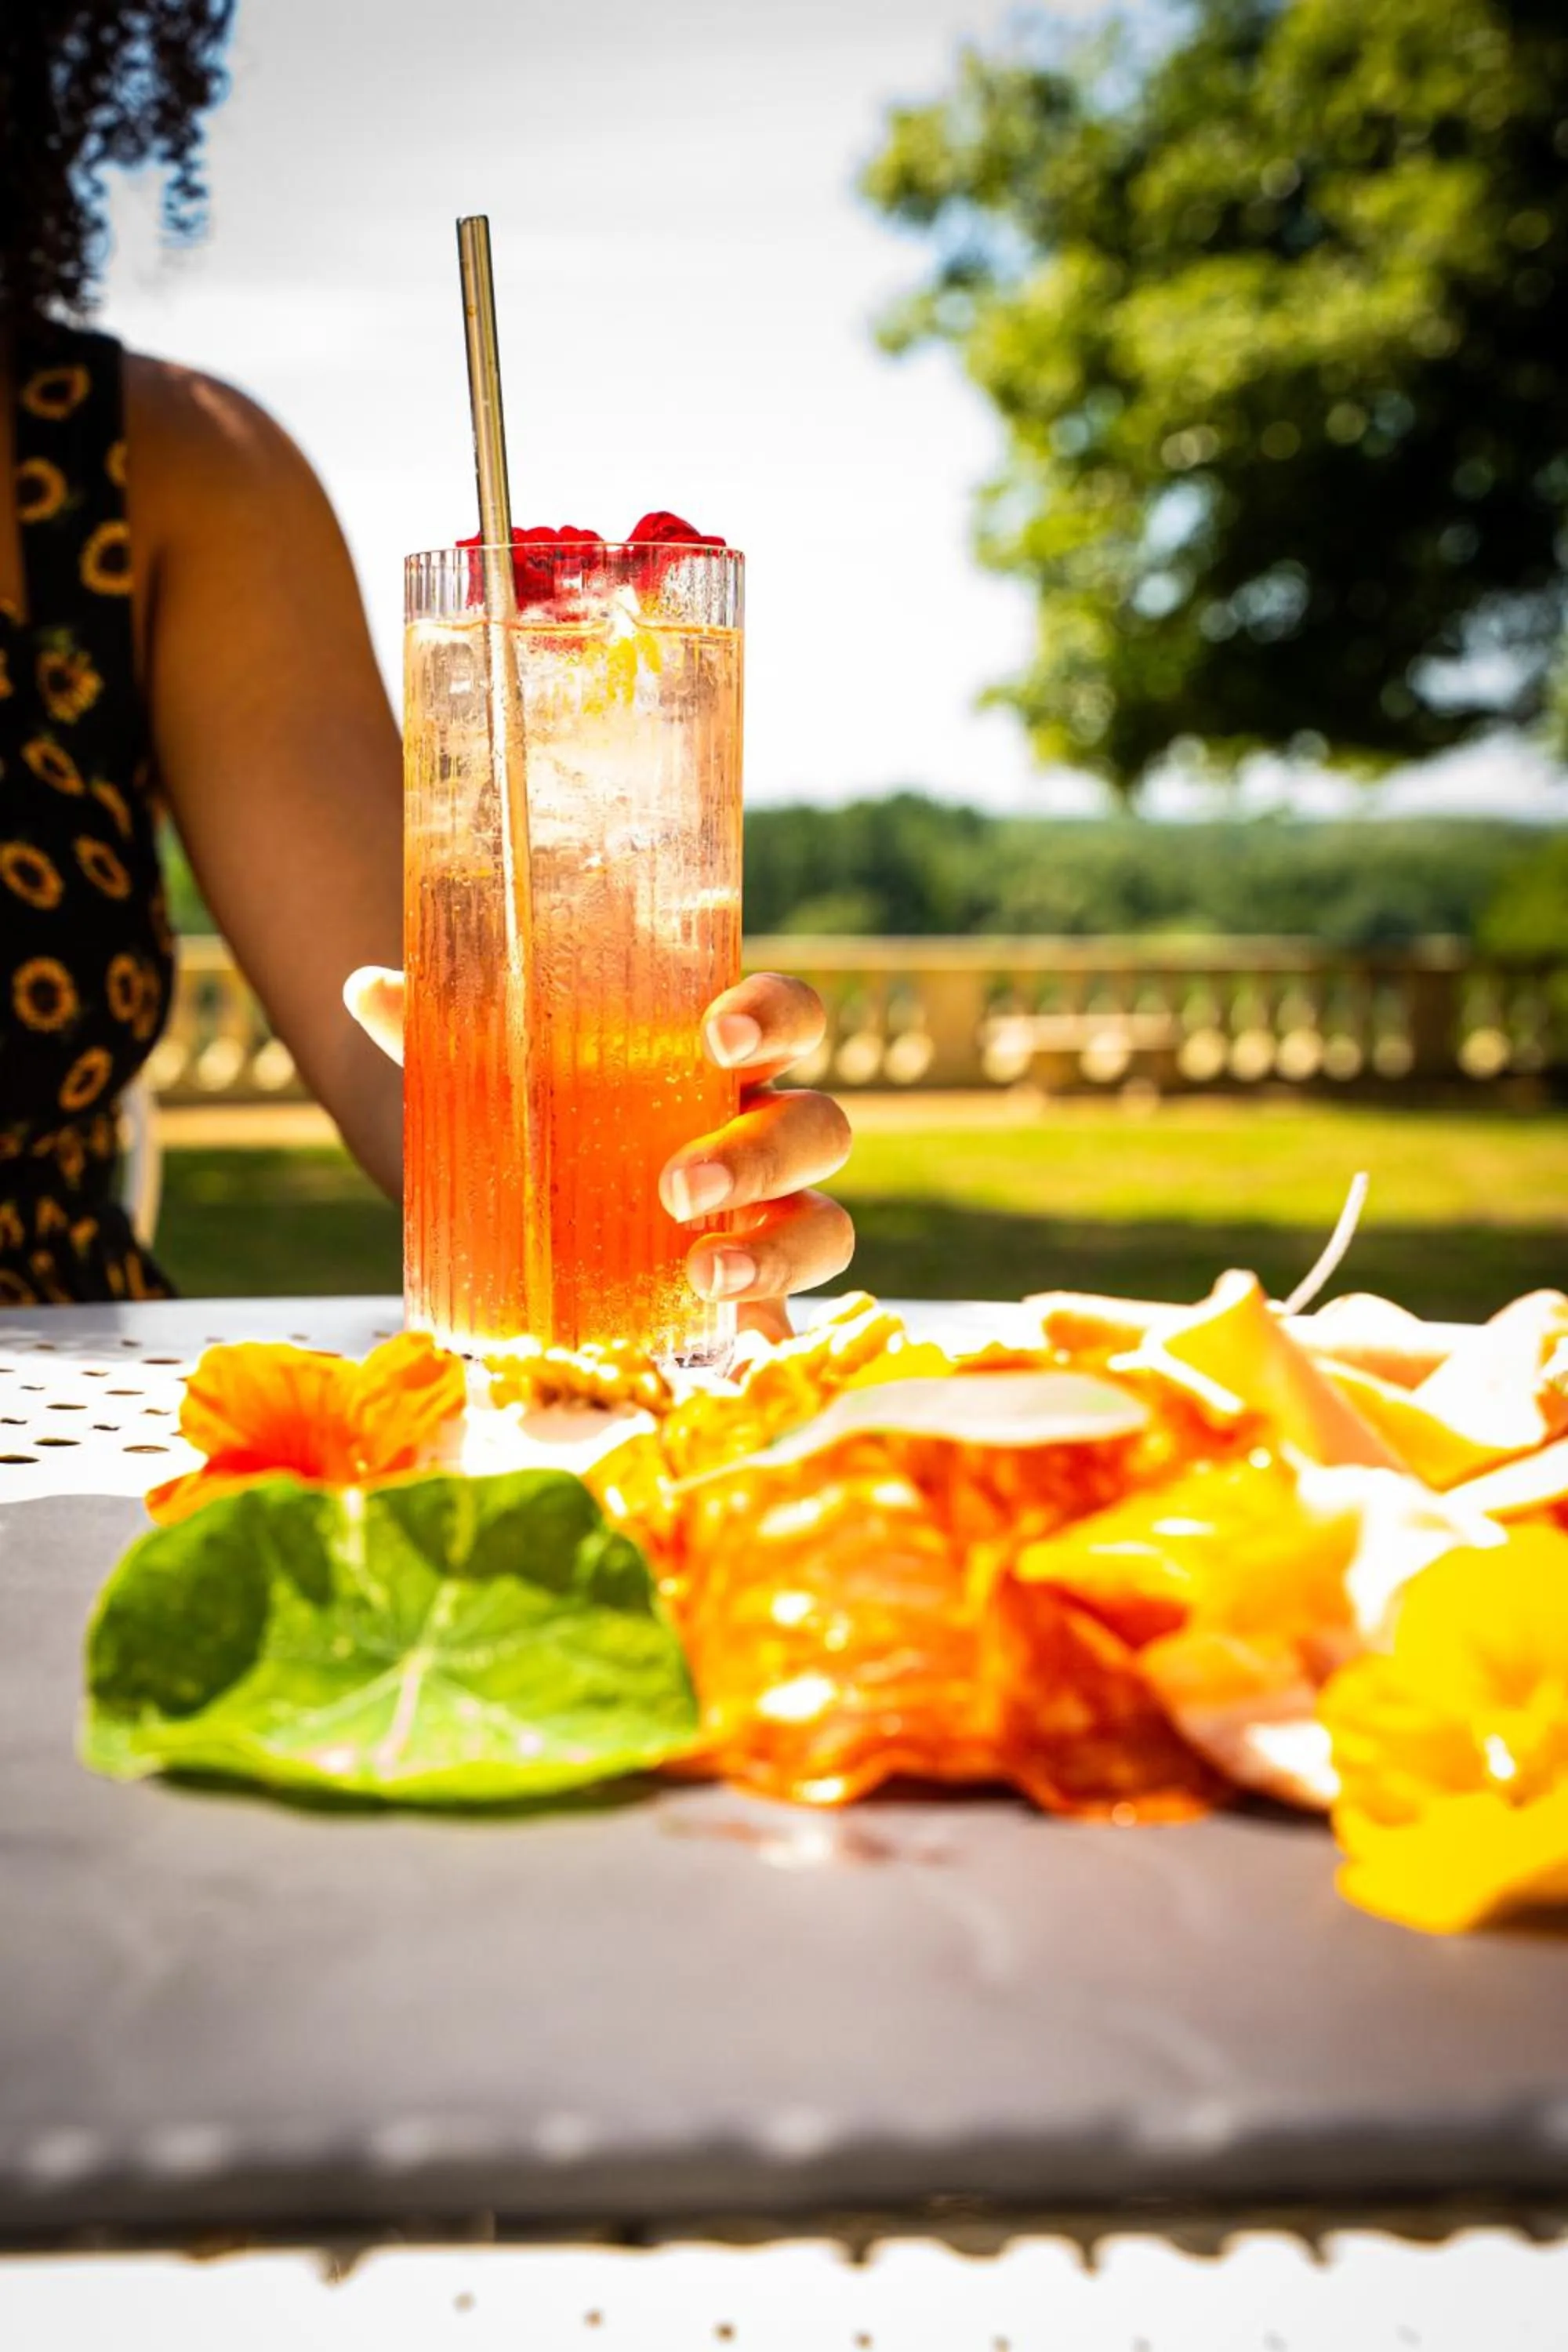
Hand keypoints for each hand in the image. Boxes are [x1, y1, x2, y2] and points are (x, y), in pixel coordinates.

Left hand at [344, 967, 853, 1341]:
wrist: (540, 1237)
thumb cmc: (542, 1133)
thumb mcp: (494, 1086)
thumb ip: (442, 1037)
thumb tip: (363, 988)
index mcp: (718, 1063)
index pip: (786, 1015)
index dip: (774, 1016)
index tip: (717, 1034)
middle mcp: (762, 1134)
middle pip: (821, 1126)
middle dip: (761, 1153)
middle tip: (676, 1187)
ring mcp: (770, 1222)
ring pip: (828, 1223)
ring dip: (779, 1246)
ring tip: (702, 1275)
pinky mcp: (756, 1306)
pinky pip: (796, 1320)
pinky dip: (776, 1337)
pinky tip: (740, 1359)